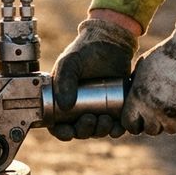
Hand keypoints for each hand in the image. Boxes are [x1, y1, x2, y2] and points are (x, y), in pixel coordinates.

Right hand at [49, 17, 136, 140]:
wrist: (111, 41)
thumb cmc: (85, 50)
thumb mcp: (69, 63)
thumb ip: (64, 82)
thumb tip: (65, 107)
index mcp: (62, 100)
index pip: (58, 125)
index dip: (62, 133)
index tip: (69, 132)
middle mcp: (78, 108)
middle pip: (79, 130)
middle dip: (84, 131)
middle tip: (90, 119)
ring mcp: (97, 108)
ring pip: (97, 130)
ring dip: (100, 131)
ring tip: (104, 120)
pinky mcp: (115, 107)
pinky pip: (115, 125)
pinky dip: (116, 129)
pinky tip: (117, 127)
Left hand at [123, 22, 175, 134]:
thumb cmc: (166, 54)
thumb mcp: (143, 66)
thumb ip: (136, 81)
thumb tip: (132, 88)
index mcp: (137, 100)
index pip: (129, 124)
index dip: (133, 124)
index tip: (138, 120)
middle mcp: (152, 112)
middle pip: (150, 130)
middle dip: (153, 124)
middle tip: (158, 116)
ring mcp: (172, 116)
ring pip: (170, 130)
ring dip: (171, 124)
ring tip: (173, 114)